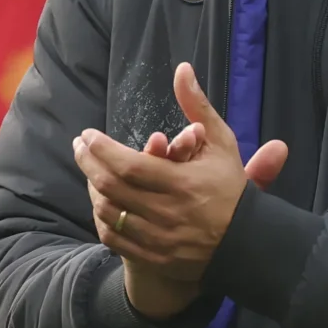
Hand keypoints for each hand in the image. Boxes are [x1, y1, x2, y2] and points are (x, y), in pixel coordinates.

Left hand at [75, 63, 287, 291]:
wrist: (247, 241)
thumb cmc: (231, 187)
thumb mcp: (221, 143)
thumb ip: (198, 107)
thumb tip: (182, 69)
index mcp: (184, 184)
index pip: (129, 166)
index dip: (102, 150)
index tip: (88, 135)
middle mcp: (168, 214)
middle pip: (112, 188)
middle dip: (88, 163)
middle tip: (79, 146)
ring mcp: (159, 240)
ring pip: (109, 213)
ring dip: (92, 189)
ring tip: (89, 169)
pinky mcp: (155, 258)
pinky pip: (114, 238)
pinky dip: (102, 219)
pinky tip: (100, 201)